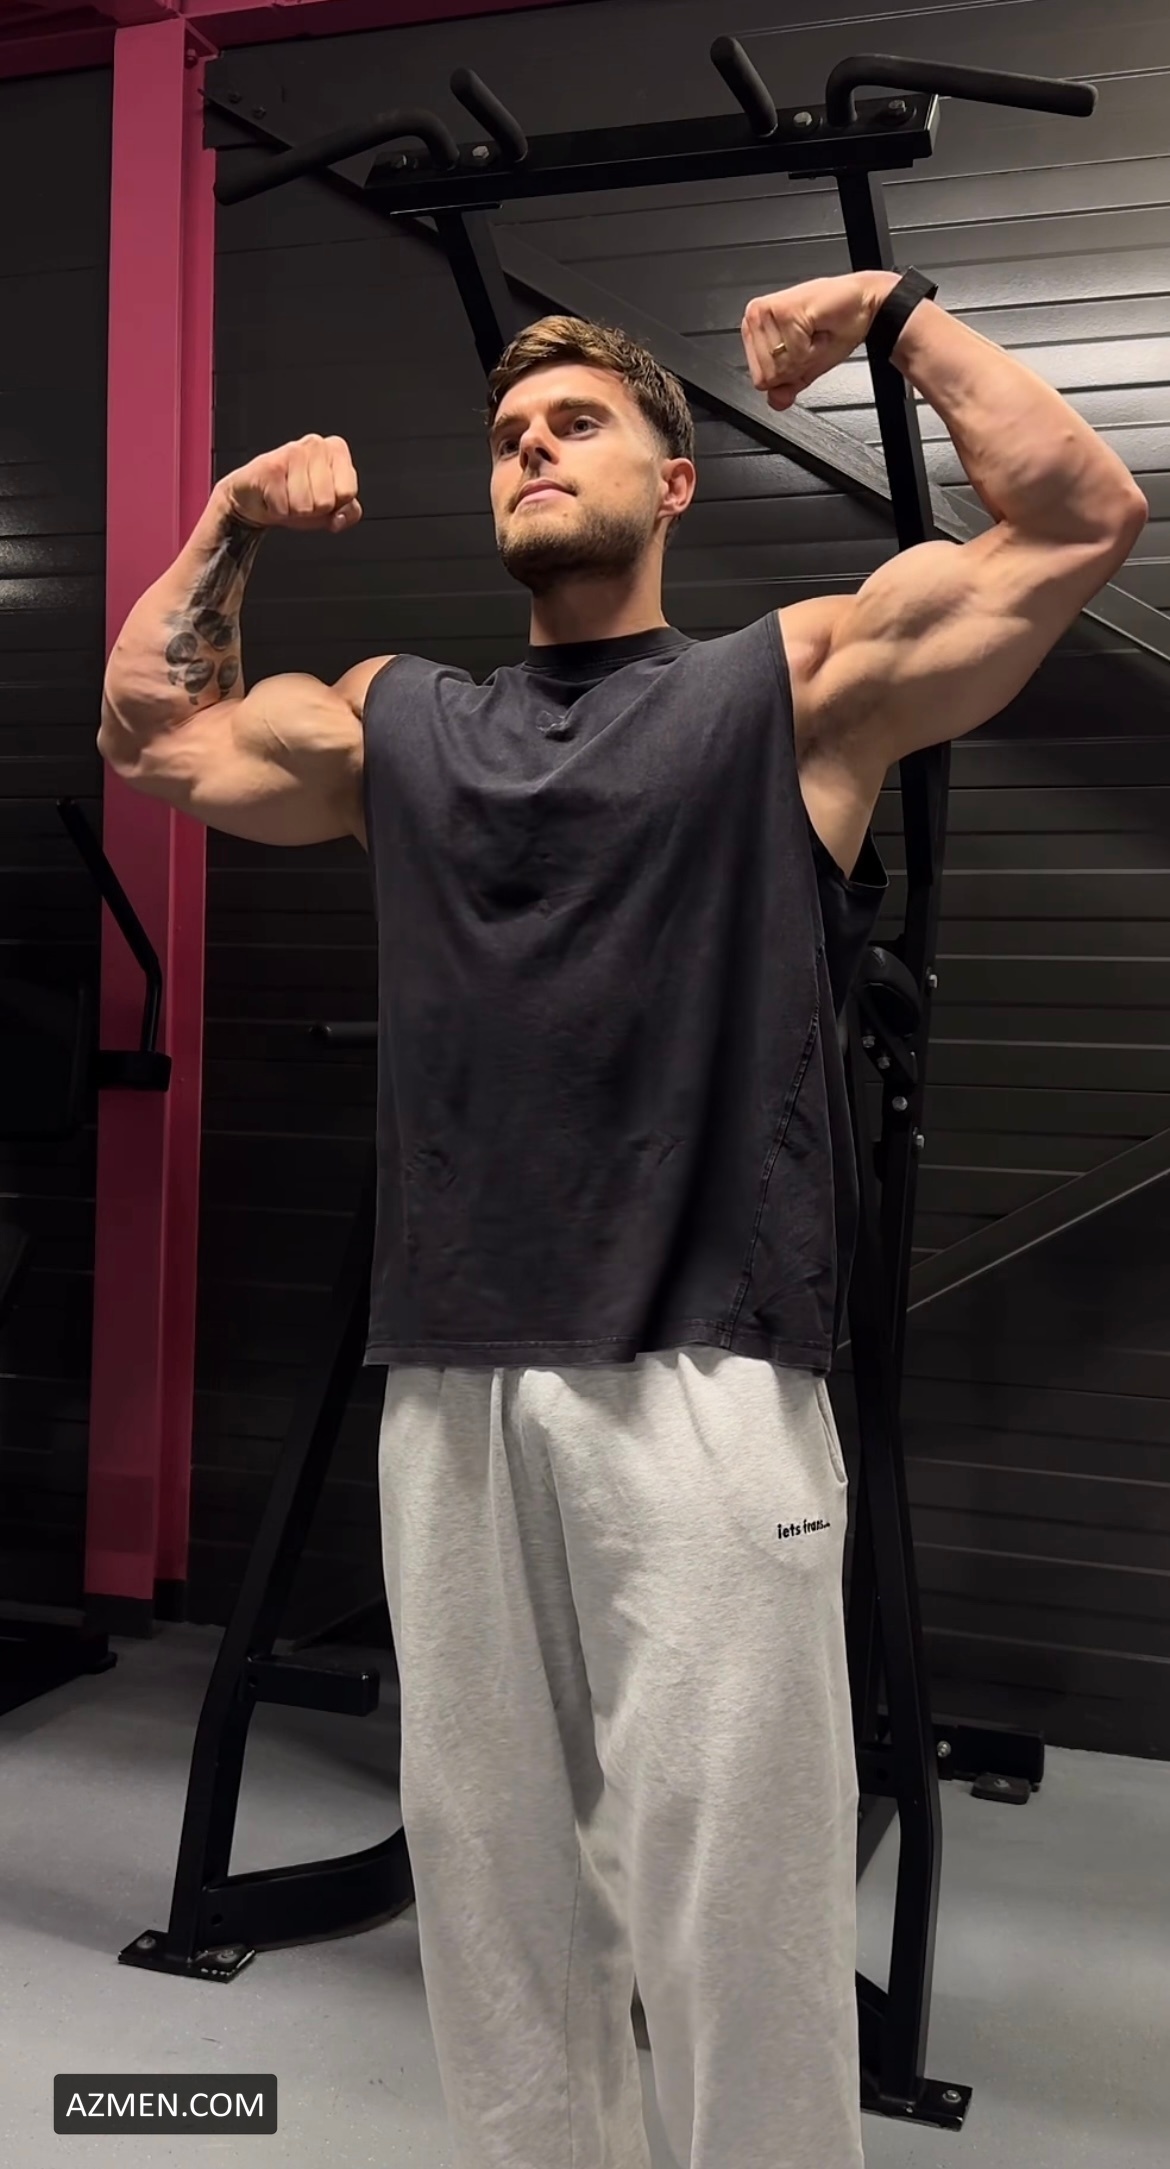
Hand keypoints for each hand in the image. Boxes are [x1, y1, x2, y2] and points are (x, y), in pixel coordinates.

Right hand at [222, 434, 361, 531]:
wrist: (254, 498)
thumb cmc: (295, 497)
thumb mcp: (330, 509)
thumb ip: (349, 513)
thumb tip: (339, 518)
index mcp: (336, 449)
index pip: (348, 493)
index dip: (334, 504)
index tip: (319, 495)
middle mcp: (316, 443)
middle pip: (326, 501)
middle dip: (312, 509)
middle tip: (298, 497)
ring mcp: (292, 451)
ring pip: (305, 506)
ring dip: (293, 510)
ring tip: (285, 497)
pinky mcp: (269, 465)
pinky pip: (284, 508)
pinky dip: (277, 511)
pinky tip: (271, 497)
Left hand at [741, 273, 895, 410]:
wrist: (864, 304)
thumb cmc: (837, 327)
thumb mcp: (807, 368)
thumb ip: (786, 387)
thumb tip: (776, 401)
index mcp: (755, 330)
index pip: (760, 381)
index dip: (788, 376)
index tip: (803, 352)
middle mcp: (755, 318)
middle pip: (767, 376)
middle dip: (797, 367)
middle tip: (811, 342)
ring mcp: (766, 313)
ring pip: (779, 366)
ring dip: (806, 356)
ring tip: (814, 334)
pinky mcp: (783, 311)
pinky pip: (794, 355)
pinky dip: (813, 349)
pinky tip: (818, 328)